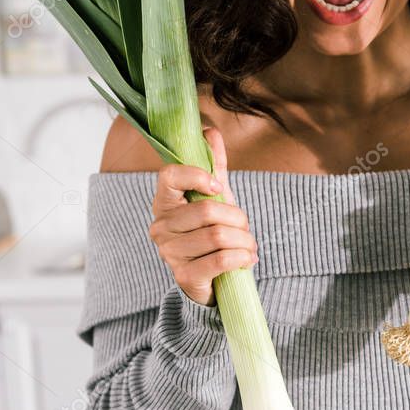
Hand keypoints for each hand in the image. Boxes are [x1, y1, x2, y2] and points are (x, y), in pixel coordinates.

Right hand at [149, 127, 257, 305]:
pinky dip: (242, 257)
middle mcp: (160, 227)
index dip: (198, 176)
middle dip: (237, 218)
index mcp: (164, 202)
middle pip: (207, 210)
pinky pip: (221, 260)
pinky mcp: (184, 276)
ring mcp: (169, 253)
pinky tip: (247, 259)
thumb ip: (213, 166)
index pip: (169, 176)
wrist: (208, 279)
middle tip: (245, 226)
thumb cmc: (208, 232)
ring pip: (218, 236)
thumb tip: (210, 131)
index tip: (217, 187)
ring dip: (244, 240)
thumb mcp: (213, 198)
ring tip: (249, 245)